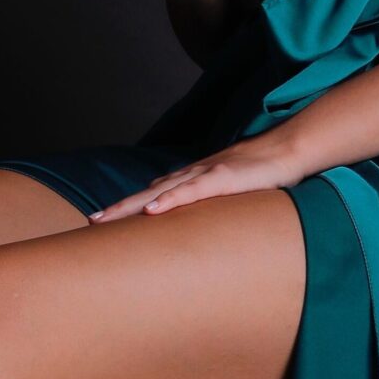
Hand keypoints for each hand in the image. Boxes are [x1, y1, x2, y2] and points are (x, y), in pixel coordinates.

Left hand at [89, 128, 311, 221]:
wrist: (288, 150)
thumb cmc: (263, 173)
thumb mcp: (232, 194)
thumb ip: (214, 206)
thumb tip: (201, 228)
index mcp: (193, 180)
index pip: (153, 195)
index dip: (128, 208)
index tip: (104, 222)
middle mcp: (192, 174)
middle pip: (146, 193)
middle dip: (118, 209)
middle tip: (91, 224)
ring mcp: (205, 173)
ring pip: (160, 191)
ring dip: (131, 205)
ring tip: (105, 220)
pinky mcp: (222, 178)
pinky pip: (191, 191)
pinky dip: (169, 200)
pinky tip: (152, 210)